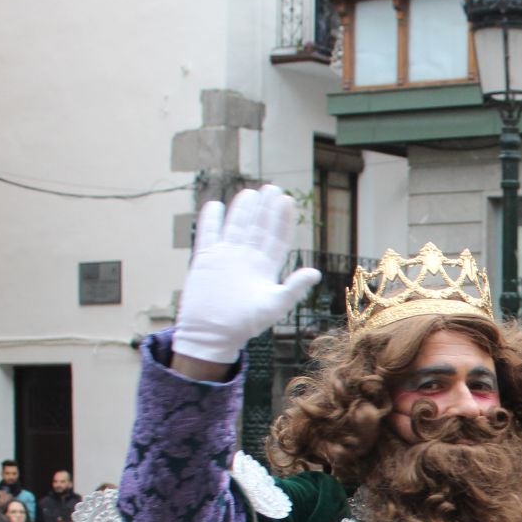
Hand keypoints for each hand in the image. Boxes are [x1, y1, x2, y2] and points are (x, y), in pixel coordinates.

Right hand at [172, 186, 321, 365]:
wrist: (213, 333)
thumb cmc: (246, 324)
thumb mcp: (275, 304)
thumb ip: (294, 287)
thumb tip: (315, 272)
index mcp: (265, 267)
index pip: (277, 238)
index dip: (283, 221)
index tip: (289, 201)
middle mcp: (247, 258)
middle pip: (258, 227)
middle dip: (265, 209)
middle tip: (273, 187)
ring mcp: (226, 257)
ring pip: (235, 227)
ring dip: (242, 210)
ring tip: (250, 192)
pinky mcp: (205, 259)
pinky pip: (208, 235)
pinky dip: (211, 221)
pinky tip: (215, 205)